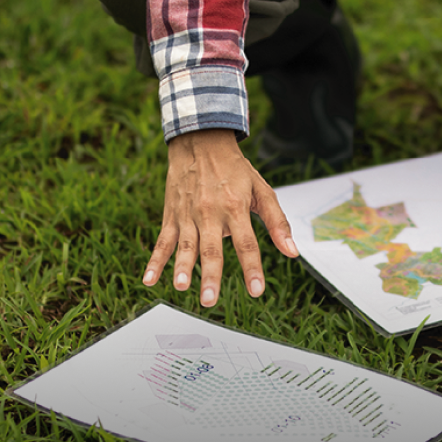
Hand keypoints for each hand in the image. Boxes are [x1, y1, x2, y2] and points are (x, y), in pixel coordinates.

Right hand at [142, 129, 298, 306]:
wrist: (200, 140)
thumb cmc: (234, 169)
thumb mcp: (262, 190)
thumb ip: (277, 222)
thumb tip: (292, 252)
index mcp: (236, 207)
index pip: (246, 243)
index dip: (252, 268)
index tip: (256, 290)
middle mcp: (210, 212)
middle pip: (211, 249)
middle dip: (210, 275)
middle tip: (210, 300)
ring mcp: (188, 215)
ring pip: (185, 245)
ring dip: (182, 267)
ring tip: (181, 286)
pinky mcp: (172, 215)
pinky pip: (163, 241)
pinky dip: (155, 261)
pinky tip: (149, 279)